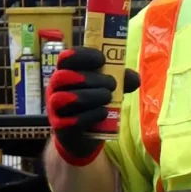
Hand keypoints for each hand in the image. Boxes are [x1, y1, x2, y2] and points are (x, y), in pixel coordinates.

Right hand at [46, 47, 140, 166]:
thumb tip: (135, 79)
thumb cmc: (95, 103)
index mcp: (66, 73)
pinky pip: (71, 120)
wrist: (85, 135)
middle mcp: (55, 89)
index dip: (82, 55)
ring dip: (90, 96)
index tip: (102, 59)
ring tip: (108, 97)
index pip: (66, 58)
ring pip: (63, 98)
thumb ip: (122, 80)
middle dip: (89, 78)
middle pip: (63, 76)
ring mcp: (55, 109)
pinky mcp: (61, 128)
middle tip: (112, 84)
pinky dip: (90, 115)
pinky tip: (104, 112)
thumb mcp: (109, 88)